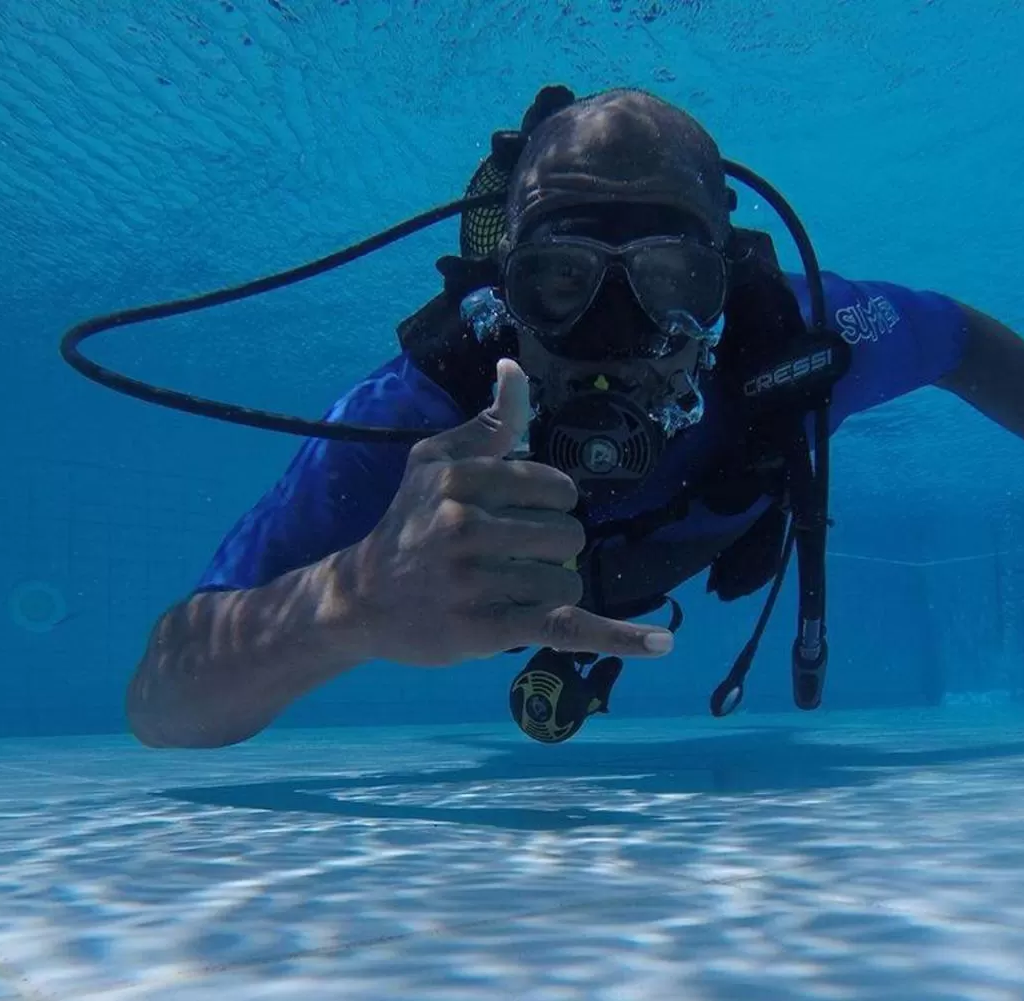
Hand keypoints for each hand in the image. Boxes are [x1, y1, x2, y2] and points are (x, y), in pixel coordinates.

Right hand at [334, 358, 674, 665]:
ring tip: (505, 589)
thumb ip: (490, 422)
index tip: (516, 517)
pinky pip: (565, 627)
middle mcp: (465, 527)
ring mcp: (475, 581)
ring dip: (549, 588)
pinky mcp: (486, 629)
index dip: (550, 505)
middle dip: (548, 549)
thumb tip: (515, 367)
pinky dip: (617, 637)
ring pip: (566, 578)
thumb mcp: (436, 461)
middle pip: (567, 535)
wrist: (361, 598)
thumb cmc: (409, 523)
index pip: (556, 488)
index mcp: (461, 479)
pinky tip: (662, 642)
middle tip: (502, 559)